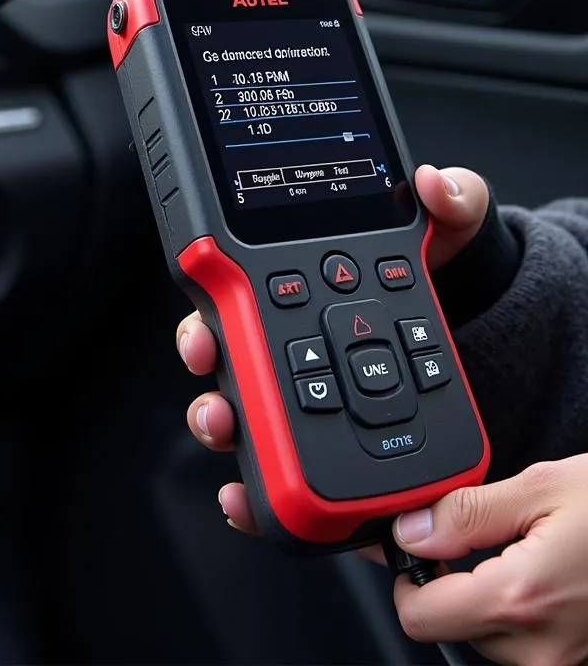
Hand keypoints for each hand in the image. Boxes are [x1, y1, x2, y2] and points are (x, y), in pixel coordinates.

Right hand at [175, 164, 489, 531]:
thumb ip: (449, 198)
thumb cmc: (438, 271)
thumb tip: (437, 183)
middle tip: (218, 398)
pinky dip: (256, 487)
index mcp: (299, 290)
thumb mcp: (450, 229)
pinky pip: (281, 468)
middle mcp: (289, 342)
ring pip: (244, 418)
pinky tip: (248, 497)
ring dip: (225, 433)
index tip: (205, 334)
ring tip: (232, 441)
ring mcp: (306, 395)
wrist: (475, 327)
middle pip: (226, 367)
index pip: (236, 302)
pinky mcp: (328, 443)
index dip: (207, 321)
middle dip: (207, 386)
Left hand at [392, 456, 587, 665]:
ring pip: (484, 638)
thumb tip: (409, 530)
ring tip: (514, 551)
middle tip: (463, 539)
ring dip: (481, 598)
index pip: (418, 616)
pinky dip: (515, 611)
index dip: (404, 575)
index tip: (410, 544)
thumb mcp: (540, 488)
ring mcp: (565, 660)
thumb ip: (464, 513)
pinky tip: (536, 575)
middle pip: (448, 627)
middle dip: (443, 583)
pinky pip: (523, 645)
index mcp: (521, 599)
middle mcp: (541, 647)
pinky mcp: (580, 659)